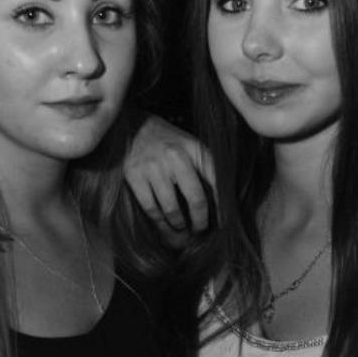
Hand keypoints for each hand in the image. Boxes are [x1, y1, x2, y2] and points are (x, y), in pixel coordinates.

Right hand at [124, 115, 215, 244]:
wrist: (134, 127)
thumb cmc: (168, 142)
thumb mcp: (190, 147)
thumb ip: (205, 168)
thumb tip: (219, 203)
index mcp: (194, 148)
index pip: (216, 182)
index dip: (222, 206)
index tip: (224, 222)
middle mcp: (175, 156)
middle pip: (196, 199)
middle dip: (200, 221)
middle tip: (200, 229)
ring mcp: (153, 166)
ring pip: (171, 208)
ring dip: (179, 224)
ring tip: (182, 229)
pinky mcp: (135, 176)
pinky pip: (151, 208)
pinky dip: (159, 222)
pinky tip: (164, 224)